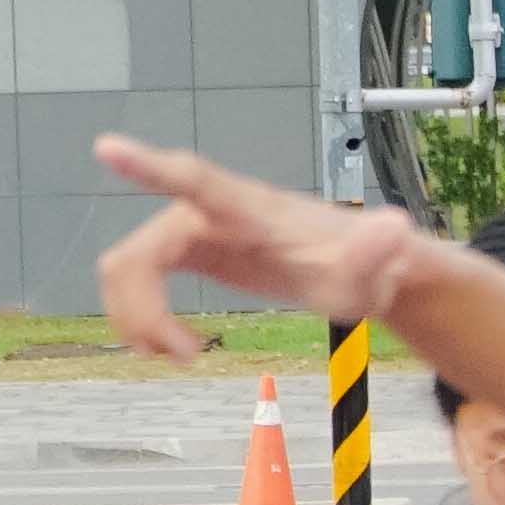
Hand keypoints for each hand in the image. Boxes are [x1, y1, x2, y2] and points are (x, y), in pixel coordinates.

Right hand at [95, 135, 425, 355]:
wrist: (363, 268)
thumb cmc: (364, 266)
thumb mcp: (373, 271)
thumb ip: (378, 252)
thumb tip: (397, 228)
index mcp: (251, 211)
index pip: (196, 181)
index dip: (150, 167)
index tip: (106, 147)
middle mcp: (212, 212)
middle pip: (139, 253)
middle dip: (143, 309)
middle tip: (185, 357)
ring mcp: (196, 228)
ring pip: (127, 268)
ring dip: (137, 318)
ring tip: (184, 356)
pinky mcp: (191, 249)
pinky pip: (137, 278)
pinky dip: (141, 316)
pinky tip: (175, 347)